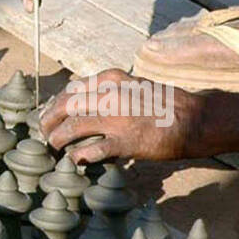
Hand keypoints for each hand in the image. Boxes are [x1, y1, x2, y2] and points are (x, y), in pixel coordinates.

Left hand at [35, 70, 201, 163]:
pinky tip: (75, 159)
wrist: (195, 119)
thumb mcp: (132, 84)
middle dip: (49, 120)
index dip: (55, 103)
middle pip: (66, 107)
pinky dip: (79, 156)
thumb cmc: (163, 103)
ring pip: (73, 128)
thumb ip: (107, 88)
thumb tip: (78, 96)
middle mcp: (110, 95)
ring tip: (53, 147)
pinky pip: (92, 150)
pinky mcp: (126, 142)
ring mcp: (117, 119)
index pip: (71, 90)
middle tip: (43, 132)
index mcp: (111, 79)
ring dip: (58, 139)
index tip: (49, 113)